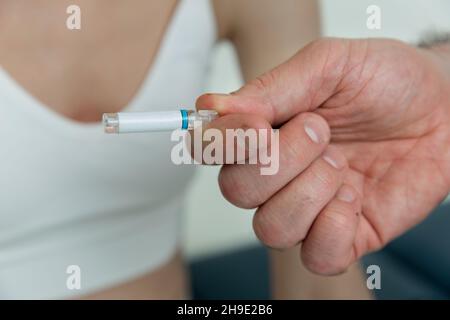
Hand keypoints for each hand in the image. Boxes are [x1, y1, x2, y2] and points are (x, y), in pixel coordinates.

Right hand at [196, 38, 449, 274]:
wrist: (444, 106)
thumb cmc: (386, 80)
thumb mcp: (329, 66)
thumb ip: (271, 87)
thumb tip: (211, 106)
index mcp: (264, 132)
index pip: (211, 149)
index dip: (222, 143)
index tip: (257, 125)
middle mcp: (277, 174)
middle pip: (236, 191)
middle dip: (279, 161)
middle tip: (320, 129)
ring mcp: (308, 208)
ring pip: (271, 229)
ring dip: (308, 192)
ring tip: (341, 164)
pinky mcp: (342, 236)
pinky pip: (316, 256)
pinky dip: (332, 227)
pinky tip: (353, 196)